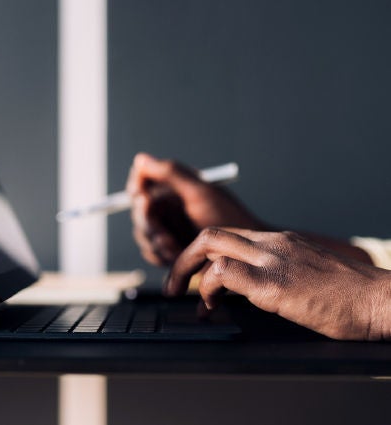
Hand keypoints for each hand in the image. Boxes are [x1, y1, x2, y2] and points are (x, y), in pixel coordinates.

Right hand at [126, 153, 262, 265]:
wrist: (244, 254)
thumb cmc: (230, 219)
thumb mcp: (200, 192)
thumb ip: (170, 173)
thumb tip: (141, 160)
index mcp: (174, 187)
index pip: (142, 180)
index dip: (137, 186)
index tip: (142, 195)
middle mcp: (168, 207)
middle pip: (138, 209)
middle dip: (147, 222)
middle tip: (160, 230)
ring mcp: (166, 229)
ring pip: (142, 233)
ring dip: (155, 241)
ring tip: (174, 246)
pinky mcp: (168, 251)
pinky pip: (150, 253)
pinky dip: (159, 255)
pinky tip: (176, 255)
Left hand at [165, 227, 390, 339]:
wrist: (379, 300)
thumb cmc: (349, 295)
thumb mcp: (306, 273)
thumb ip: (276, 273)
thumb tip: (250, 290)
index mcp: (278, 241)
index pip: (227, 235)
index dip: (202, 254)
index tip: (192, 275)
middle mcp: (271, 243)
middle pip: (211, 235)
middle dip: (183, 258)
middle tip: (172, 285)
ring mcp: (271, 259)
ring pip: (210, 245)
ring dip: (186, 273)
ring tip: (184, 299)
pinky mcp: (274, 282)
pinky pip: (223, 274)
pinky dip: (207, 289)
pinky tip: (210, 308)